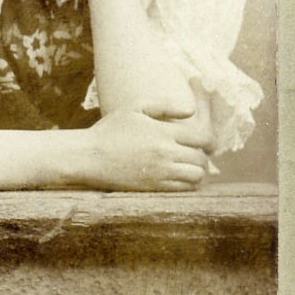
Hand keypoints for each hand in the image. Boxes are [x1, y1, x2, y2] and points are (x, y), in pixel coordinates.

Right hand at [80, 108, 210, 190]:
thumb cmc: (110, 130)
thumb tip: (192, 111)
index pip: (201, 138)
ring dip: (198, 172)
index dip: (206, 140)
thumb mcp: (134, 109)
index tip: (201, 142)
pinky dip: (188, 184)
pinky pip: (183, 188)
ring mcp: (160, 171)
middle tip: (194, 156)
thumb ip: (164, 105)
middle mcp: (165, 152)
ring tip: (189, 168)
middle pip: (201, 158)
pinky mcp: (154, 187)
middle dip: (202, 157)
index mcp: (163, 132)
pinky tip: (181, 178)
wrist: (88, 156)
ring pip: (196, 175)